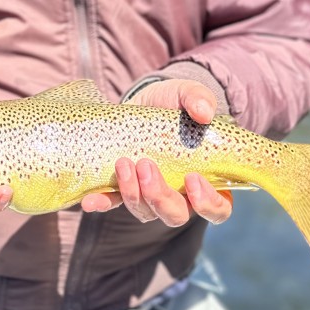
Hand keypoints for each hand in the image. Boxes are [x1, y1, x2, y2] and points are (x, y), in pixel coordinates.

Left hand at [81, 78, 232, 226]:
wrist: (146, 100)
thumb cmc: (177, 103)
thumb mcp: (189, 94)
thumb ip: (200, 99)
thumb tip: (204, 112)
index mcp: (207, 180)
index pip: (218, 207)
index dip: (208, 203)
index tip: (193, 179)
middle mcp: (180, 195)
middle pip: (176, 215)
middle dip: (160, 197)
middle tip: (147, 166)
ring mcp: (150, 195)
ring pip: (145, 212)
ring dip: (133, 193)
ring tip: (124, 162)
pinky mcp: (123, 188)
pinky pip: (113, 204)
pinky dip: (103, 204)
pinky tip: (91, 200)